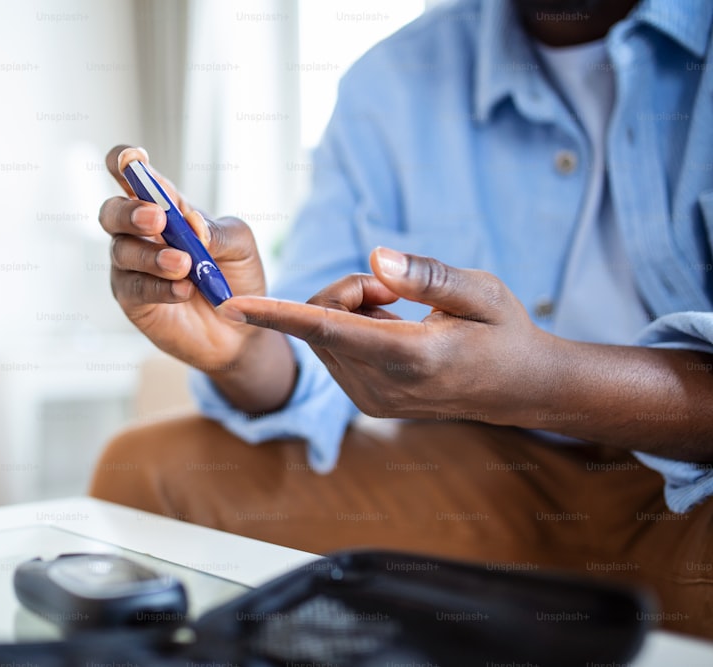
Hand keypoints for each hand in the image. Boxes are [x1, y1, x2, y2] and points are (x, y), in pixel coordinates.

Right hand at [99, 146, 292, 409]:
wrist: (242, 330)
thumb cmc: (237, 278)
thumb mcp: (240, 245)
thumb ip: (216, 229)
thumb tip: (190, 224)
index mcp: (164, 207)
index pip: (133, 175)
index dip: (124, 161)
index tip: (133, 160)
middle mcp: (140, 233)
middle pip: (112, 211)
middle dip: (130, 211)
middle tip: (158, 219)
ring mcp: (131, 266)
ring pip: (122, 251)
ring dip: (153, 256)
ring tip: (184, 265)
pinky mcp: (133, 300)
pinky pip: (135, 287)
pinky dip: (160, 287)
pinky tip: (184, 290)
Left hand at [217, 247, 558, 423]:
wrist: (521, 389)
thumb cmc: (505, 332)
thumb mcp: (482, 291)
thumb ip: (428, 275)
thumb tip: (375, 258)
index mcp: (410, 357)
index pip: (327, 329)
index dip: (277, 314)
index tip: (230, 307)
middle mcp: (381, 387)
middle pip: (321, 323)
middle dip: (346, 291)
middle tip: (395, 287)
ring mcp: (371, 401)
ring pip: (323, 338)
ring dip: (348, 311)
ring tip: (402, 312)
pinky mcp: (368, 403)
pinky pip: (334, 353)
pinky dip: (350, 330)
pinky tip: (393, 331)